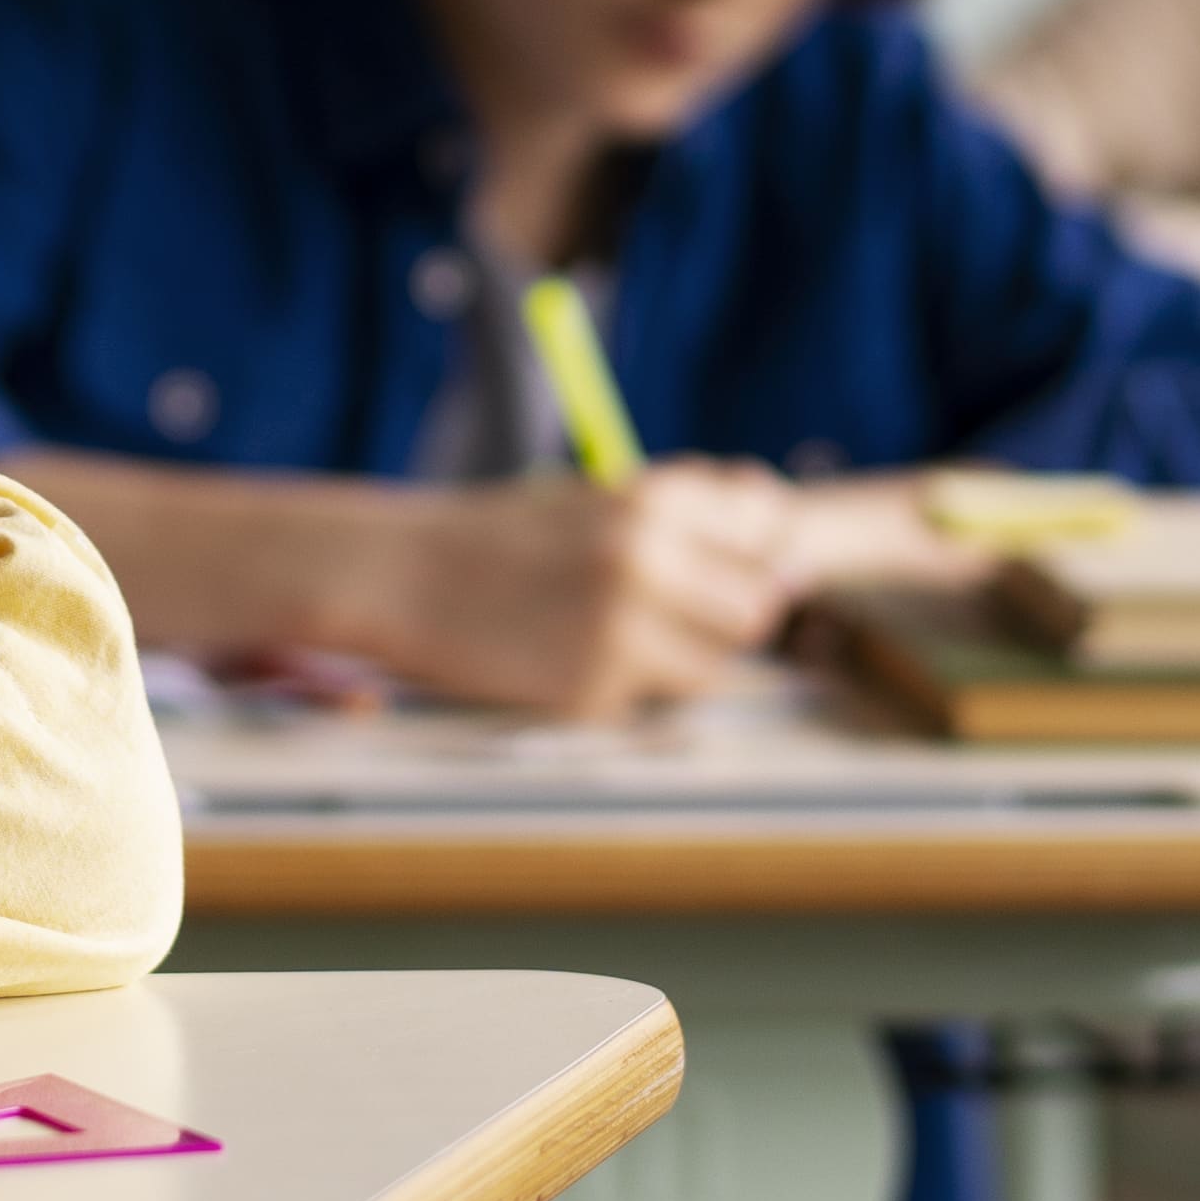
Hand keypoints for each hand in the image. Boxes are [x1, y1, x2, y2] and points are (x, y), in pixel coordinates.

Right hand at [384, 462, 800, 721]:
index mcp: (651, 497)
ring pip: (715, 666)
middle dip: (726, 615)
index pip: (768, 522)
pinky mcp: (593, 690)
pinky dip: (626, 689)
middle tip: (671, 613)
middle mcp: (647, 558)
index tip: (725, 559)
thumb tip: (797, 558)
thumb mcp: (595, 501)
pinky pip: (651, 703)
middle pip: (757, 606)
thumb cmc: (504, 538)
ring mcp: (621, 629)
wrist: (402, 575)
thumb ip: (688, 521)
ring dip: (683, 661)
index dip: (755, 548)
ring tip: (616, 637)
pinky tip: (571, 659)